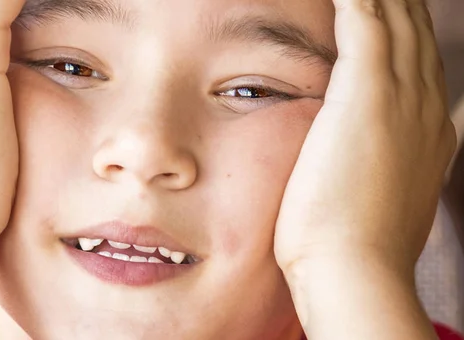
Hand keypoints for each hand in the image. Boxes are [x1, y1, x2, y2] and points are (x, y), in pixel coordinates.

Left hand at [275, 0, 455, 276]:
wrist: (355, 269)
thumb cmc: (359, 241)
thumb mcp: (394, 196)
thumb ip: (405, 164)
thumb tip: (410, 155)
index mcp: (430, 128)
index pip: (418, 62)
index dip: (405, 30)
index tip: (391, 10)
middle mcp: (425, 106)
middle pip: (413, 34)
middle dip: (399, 4)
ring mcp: (400, 98)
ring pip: (395, 21)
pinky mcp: (365, 95)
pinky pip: (362, 23)